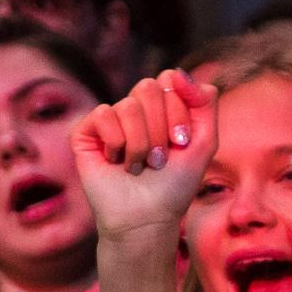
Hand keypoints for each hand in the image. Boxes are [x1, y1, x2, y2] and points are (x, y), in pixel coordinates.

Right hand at [71, 69, 217, 248]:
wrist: (146, 219)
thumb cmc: (175, 185)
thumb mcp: (203, 143)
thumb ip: (204, 104)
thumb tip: (177, 73)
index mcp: (164, 107)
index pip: (171, 80)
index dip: (179, 110)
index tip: (182, 142)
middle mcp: (137, 109)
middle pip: (149, 87)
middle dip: (161, 127)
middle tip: (162, 158)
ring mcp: (111, 119)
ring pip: (128, 105)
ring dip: (142, 143)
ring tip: (141, 166)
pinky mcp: (87, 131)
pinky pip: (104, 114)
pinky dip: (118, 143)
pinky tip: (117, 162)